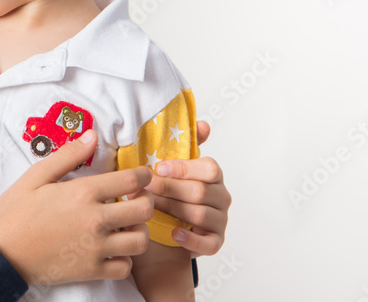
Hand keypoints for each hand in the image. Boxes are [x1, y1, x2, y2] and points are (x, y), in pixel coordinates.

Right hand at [0, 129, 154, 285]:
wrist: (1, 254)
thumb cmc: (15, 213)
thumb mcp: (35, 177)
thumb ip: (67, 156)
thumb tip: (92, 136)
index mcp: (82, 193)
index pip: (131, 180)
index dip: (144, 175)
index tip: (142, 176)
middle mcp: (95, 220)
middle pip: (144, 210)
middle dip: (147, 200)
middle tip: (137, 199)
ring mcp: (95, 248)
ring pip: (140, 241)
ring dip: (139, 231)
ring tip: (128, 225)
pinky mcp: (91, 270)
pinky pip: (125, 268)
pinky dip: (125, 259)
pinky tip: (114, 249)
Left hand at [145, 120, 230, 255]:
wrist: (160, 230)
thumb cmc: (165, 193)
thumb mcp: (170, 168)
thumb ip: (184, 146)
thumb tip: (203, 123)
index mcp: (212, 175)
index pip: (210, 168)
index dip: (184, 168)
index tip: (160, 168)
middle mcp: (221, 196)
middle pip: (200, 191)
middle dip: (170, 189)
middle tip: (146, 188)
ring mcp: (220, 220)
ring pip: (200, 214)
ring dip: (173, 210)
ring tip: (151, 208)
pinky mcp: (215, 242)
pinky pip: (209, 243)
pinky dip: (191, 239)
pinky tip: (174, 233)